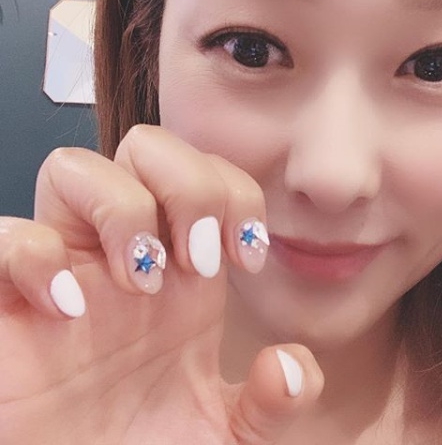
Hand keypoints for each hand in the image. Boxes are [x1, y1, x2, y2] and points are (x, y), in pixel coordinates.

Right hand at [0, 125, 322, 443]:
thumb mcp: (227, 435)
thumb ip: (273, 402)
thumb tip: (292, 366)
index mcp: (180, 271)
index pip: (208, 172)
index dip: (236, 193)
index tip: (246, 259)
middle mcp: (124, 257)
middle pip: (148, 147)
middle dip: (188, 186)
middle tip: (199, 261)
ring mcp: (63, 274)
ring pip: (74, 169)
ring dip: (121, 208)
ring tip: (140, 280)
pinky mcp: (8, 306)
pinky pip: (4, 238)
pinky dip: (33, 258)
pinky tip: (70, 310)